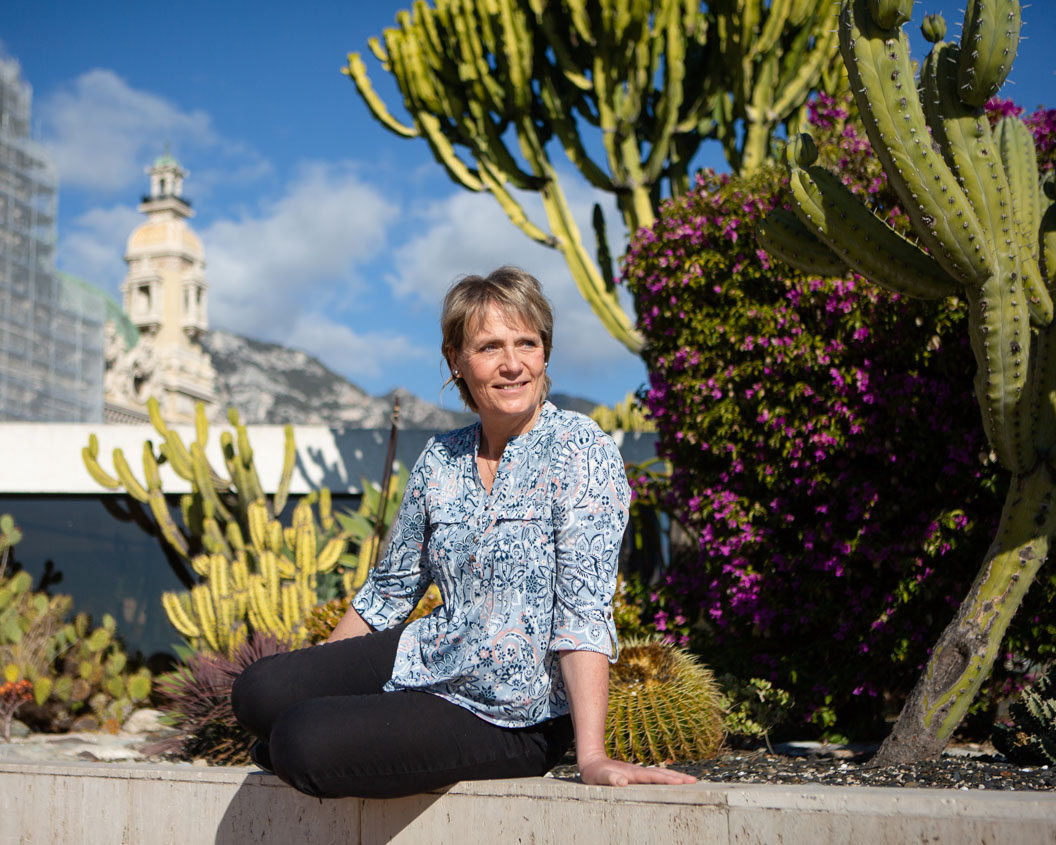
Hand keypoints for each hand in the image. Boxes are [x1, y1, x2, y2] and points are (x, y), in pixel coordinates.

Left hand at [578, 753, 697, 786]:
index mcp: (632, 774)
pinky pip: (655, 778)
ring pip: (660, 774)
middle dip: (677, 778)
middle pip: (661, 774)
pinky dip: (667, 779)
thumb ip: (610, 778)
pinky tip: (673, 782)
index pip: (653, 777)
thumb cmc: (595, 773)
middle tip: (694, 781)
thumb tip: (622, 782)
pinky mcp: (637, 776)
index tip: (681, 781)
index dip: (667, 780)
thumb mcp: (599, 776)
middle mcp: (638, 773)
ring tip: (689, 781)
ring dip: (674, 777)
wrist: (592, 762)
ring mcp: (639, 774)